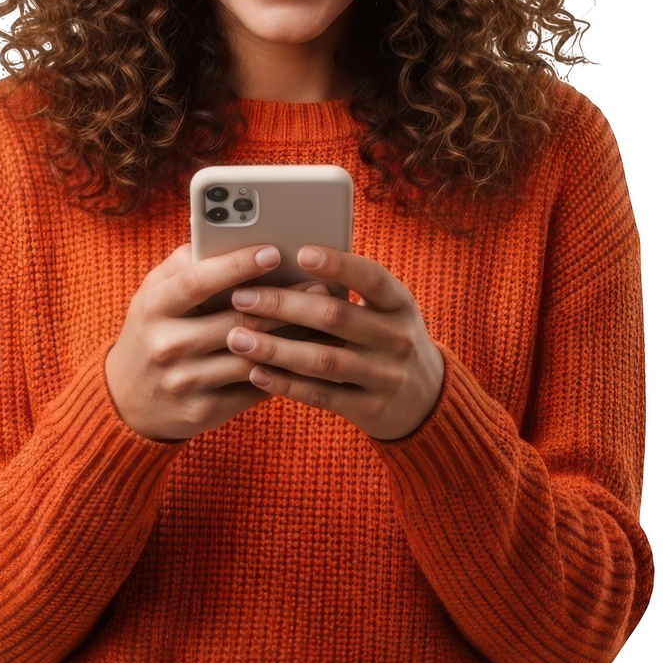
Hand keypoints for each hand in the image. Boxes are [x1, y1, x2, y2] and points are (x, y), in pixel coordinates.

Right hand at [104, 242, 336, 443]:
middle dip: (283, 302)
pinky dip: (286, 371)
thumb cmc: (153, 329)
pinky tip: (310, 355)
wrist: (126, 399)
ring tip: (325, 321)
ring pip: (252, 357)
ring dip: (293, 339)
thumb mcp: (155, 293)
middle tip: (320, 286)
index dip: (236, 265)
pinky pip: (253, 388)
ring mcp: (184, 382)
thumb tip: (232, 236)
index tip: (273, 250)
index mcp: (153, 307)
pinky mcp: (203, 411)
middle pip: (235, 321)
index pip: (198, 282)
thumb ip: (187, 264)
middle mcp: (166, 345)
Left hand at [227, 246, 444, 441]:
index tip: (300, 252)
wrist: (426, 399)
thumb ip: (349, 292)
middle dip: (284, 305)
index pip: (371, 277)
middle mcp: (397, 338)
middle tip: (241, 297)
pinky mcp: (370, 409)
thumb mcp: (385, 311)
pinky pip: (321, 395)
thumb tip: (285, 264)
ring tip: (237, 338)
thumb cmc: (387, 339)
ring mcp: (385, 376)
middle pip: (335, 317)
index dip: (337, 264)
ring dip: (275, 348)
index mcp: (400, 303)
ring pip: (322, 360)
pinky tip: (256, 373)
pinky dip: (286, 384)